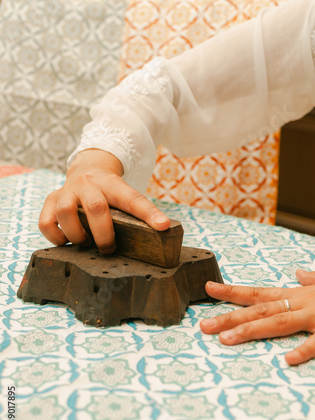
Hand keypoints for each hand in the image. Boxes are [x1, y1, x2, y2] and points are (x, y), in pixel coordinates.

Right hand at [39, 149, 169, 253]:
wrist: (86, 171)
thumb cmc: (109, 194)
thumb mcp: (123, 196)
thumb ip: (136, 212)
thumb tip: (161, 233)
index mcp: (113, 184)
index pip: (133, 199)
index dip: (149, 214)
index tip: (163, 226)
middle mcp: (88, 184)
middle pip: (96, 207)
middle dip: (104, 234)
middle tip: (109, 248)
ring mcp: (67, 191)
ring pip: (66, 212)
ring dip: (77, 235)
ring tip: (86, 243)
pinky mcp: (50, 201)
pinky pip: (46, 222)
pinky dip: (56, 237)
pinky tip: (66, 241)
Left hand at [200, 269, 314, 364]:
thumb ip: (311, 278)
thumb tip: (297, 273)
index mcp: (297, 294)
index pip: (258, 292)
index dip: (232, 291)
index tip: (208, 288)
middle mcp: (301, 303)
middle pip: (259, 309)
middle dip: (229, 317)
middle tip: (203, 326)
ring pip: (278, 322)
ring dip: (252, 330)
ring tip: (227, 340)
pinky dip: (303, 350)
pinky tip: (287, 360)